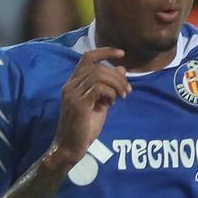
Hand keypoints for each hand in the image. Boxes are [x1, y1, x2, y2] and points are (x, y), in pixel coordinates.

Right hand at [48, 48, 129, 167]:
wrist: (72, 146)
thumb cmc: (86, 126)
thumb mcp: (102, 102)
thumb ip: (110, 86)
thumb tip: (122, 68)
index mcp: (74, 83)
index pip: (87, 57)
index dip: (105, 52)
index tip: (122, 53)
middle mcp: (70, 85)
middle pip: (98, 67)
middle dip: (117, 76)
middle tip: (127, 90)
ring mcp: (72, 94)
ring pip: (99, 76)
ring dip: (117, 84)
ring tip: (123, 96)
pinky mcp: (78, 104)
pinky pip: (99, 88)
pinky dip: (111, 93)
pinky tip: (112, 103)